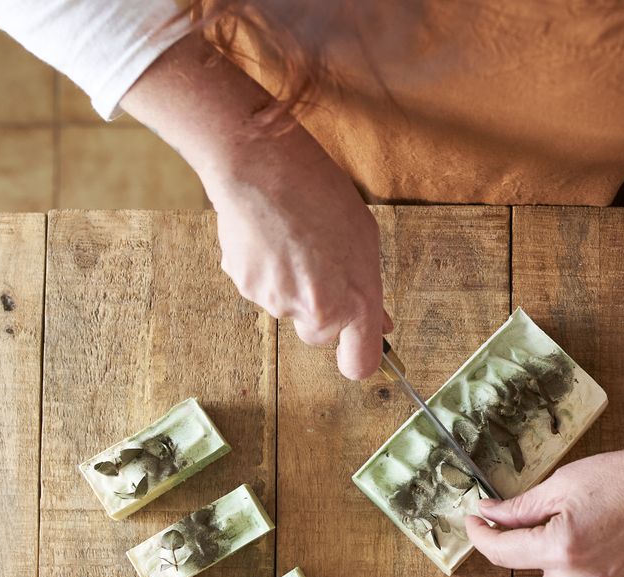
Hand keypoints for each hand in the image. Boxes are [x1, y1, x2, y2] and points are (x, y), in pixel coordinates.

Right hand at [207, 125, 391, 379]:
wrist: (260, 165)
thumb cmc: (318, 193)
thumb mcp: (364, 238)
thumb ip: (369, 289)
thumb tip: (379, 322)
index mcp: (351, 301)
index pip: (359, 364)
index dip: (358, 357)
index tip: (358, 348)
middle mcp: (312, 309)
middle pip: (318, 334)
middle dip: (322, 310)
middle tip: (322, 266)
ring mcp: (273, 300)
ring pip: (288, 307)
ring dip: (292, 283)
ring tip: (294, 238)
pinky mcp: (244, 285)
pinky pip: (261, 287)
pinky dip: (266, 268)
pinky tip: (270, 235)